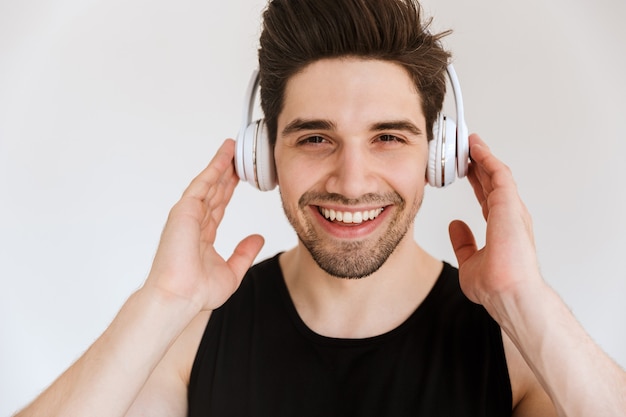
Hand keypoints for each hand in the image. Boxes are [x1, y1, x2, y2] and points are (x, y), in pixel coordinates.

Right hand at [144, 139, 263, 311]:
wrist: (180, 297)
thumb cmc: (197, 291)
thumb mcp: (232, 272)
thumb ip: (245, 253)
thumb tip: (257, 238)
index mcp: (202, 237)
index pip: (219, 206)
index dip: (229, 189)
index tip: (239, 176)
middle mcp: (194, 223)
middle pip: (214, 191)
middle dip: (226, 172)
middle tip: (238, 155)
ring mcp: (187, 216)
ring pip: (207, 184)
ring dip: (220, 165)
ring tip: (231, 148)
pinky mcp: (184, 211)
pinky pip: (201, 185)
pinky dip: (213, 169)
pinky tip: (223, 157)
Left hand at [448, 134, 541, 309]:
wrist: (507, 294)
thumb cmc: (495, 286)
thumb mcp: (470, 260)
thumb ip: (464, 242)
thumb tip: (456, 226)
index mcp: (502, 227)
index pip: (487, 196)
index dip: (477, 179)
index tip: (465, 166)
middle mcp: (509, 215)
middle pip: (493, 181)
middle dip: (480, 162)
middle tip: (466, 146)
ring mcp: (511, 210)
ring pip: (497, 174)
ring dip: (483, 156)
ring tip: (470, 140)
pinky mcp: (510, 205)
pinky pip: (499, 175)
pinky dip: (488, 159)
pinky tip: (477, 148)